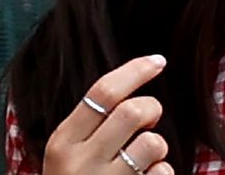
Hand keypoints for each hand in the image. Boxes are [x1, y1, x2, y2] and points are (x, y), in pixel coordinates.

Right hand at [42, 54, 172, 174]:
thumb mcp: (69, 154)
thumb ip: (93, 126)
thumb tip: (135, 85)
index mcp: (62, 143)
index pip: (102, 93)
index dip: (136, 70)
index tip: (159, 61)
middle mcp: (79, 163)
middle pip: (133, 112)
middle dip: (152, 109)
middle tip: (148, 122)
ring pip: (152, 144)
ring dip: (157, 147)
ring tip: (143, 159)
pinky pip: (162, 174)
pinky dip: (162, 173)